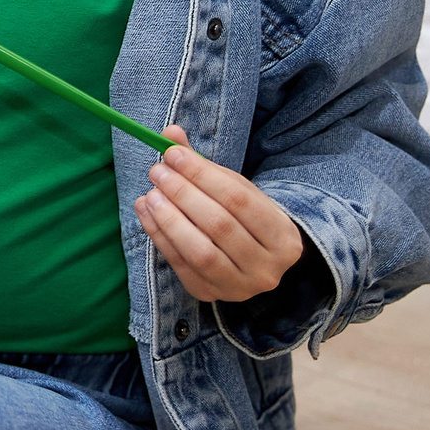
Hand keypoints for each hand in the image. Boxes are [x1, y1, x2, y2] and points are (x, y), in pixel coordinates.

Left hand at [134, 126, 305, 303]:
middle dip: (183, 194)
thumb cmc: (244, 220)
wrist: (253, 262)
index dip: (202, 174)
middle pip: (219, 225)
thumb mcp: (235, 190)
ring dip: (169, 219)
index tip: (173, 153)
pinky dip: (159, 237)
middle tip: (157, 171)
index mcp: (283, 237)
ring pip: (200, 251)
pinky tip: (146, 212)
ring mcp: (239, 287)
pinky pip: (180, 265)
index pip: (239, 199)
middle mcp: (267, 268)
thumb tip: (170, 134)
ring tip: (150, 194)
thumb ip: (204, 165)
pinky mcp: (209, 295)